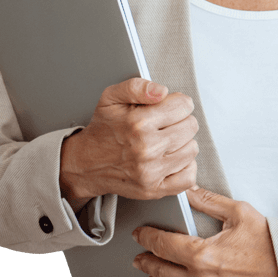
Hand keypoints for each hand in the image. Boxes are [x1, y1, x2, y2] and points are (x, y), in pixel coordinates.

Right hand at [60, 78, 198, 201]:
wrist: (86, 164)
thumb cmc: (103, 129)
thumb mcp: (111, 98)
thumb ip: (136, 86)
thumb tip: (161, 91)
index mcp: (138, 123)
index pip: (184, 105)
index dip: (177, 103)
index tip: (168, 107)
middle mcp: (146, 149)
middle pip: (190, 126)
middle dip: (180, 121)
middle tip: (163, 125)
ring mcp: (151, 172)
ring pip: (192, 149)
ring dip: (182, 143)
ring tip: (163, 142)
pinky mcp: (154, 190)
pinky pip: (188, 177)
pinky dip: (184, 167)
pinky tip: (170, 159)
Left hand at [133, 186, 277, 276]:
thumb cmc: (270, 244)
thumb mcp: (239, 213)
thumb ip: (208, 201)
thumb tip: (188, 191)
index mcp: (203, 255)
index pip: (162, 245)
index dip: (147, 238)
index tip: (141, 235)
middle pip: (161, 272)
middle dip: (147, 262)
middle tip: (140, 257)